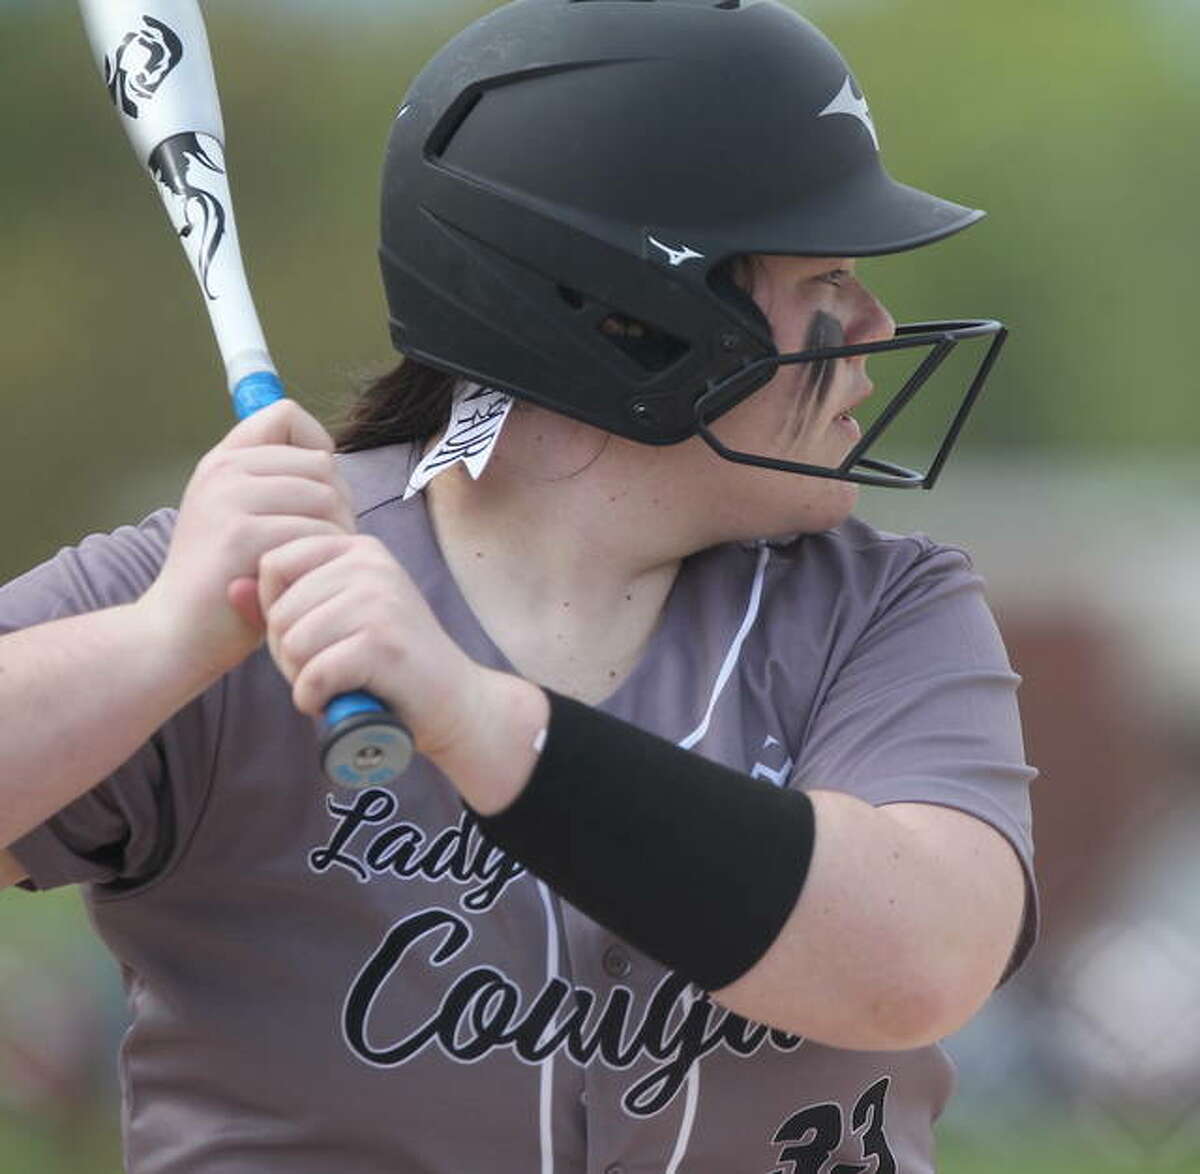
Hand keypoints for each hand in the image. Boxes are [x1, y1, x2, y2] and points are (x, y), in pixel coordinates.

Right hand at [138, 399, 356, 682]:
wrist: (177, 633)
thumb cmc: (226, 580)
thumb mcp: (239, 516)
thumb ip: (273, 481)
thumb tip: (329, 456)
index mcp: (223, 460)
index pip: (286, 415)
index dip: (315, 446)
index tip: (313, 489)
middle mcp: (223, 471)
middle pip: (320, 463)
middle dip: (339, 505)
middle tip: (324, 544)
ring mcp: (229, 500)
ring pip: (326, 498)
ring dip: (337, 535)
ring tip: (316, 564)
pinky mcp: (241, 536)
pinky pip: (316, 534)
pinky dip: (324, 561)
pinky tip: (306, 581)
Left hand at [255, 534, 489, 761]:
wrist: (455, 701)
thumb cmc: (389, 663)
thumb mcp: (335, 621)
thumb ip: (284, 603)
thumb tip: (228, 587)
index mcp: (357, 547)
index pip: (274, 563)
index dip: (276, 610)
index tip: (312, 635)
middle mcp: (370, 563)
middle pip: (279, 609)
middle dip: (288, 653)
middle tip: (327, 669)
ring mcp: (380, 599)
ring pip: (292, 642)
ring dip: (302, 678)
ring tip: (337, 683)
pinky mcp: (383, 642)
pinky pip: (313, 674)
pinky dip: (316, 699)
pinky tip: (339, 700)